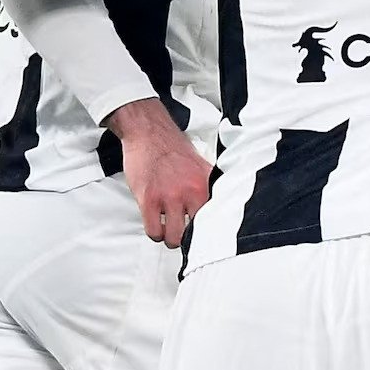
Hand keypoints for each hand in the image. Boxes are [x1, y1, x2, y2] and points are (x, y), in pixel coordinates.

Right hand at [110, 97, 212, 246]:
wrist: (149, 131)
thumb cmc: (172, 146)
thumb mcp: (200, 164)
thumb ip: (209, 183)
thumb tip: (221, 199)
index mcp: (204, 184)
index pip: (214, 220)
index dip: (208, 231)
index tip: (204, 236)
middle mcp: (189, 192)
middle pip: (194, 234)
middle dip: (187, 237)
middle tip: (183, 234)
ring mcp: (168, 197)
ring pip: (173, 237)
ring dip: (170, 238)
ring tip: (168, 231)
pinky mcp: (148, 199)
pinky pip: (153, 231)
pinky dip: (155, 233)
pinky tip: (156, 226)